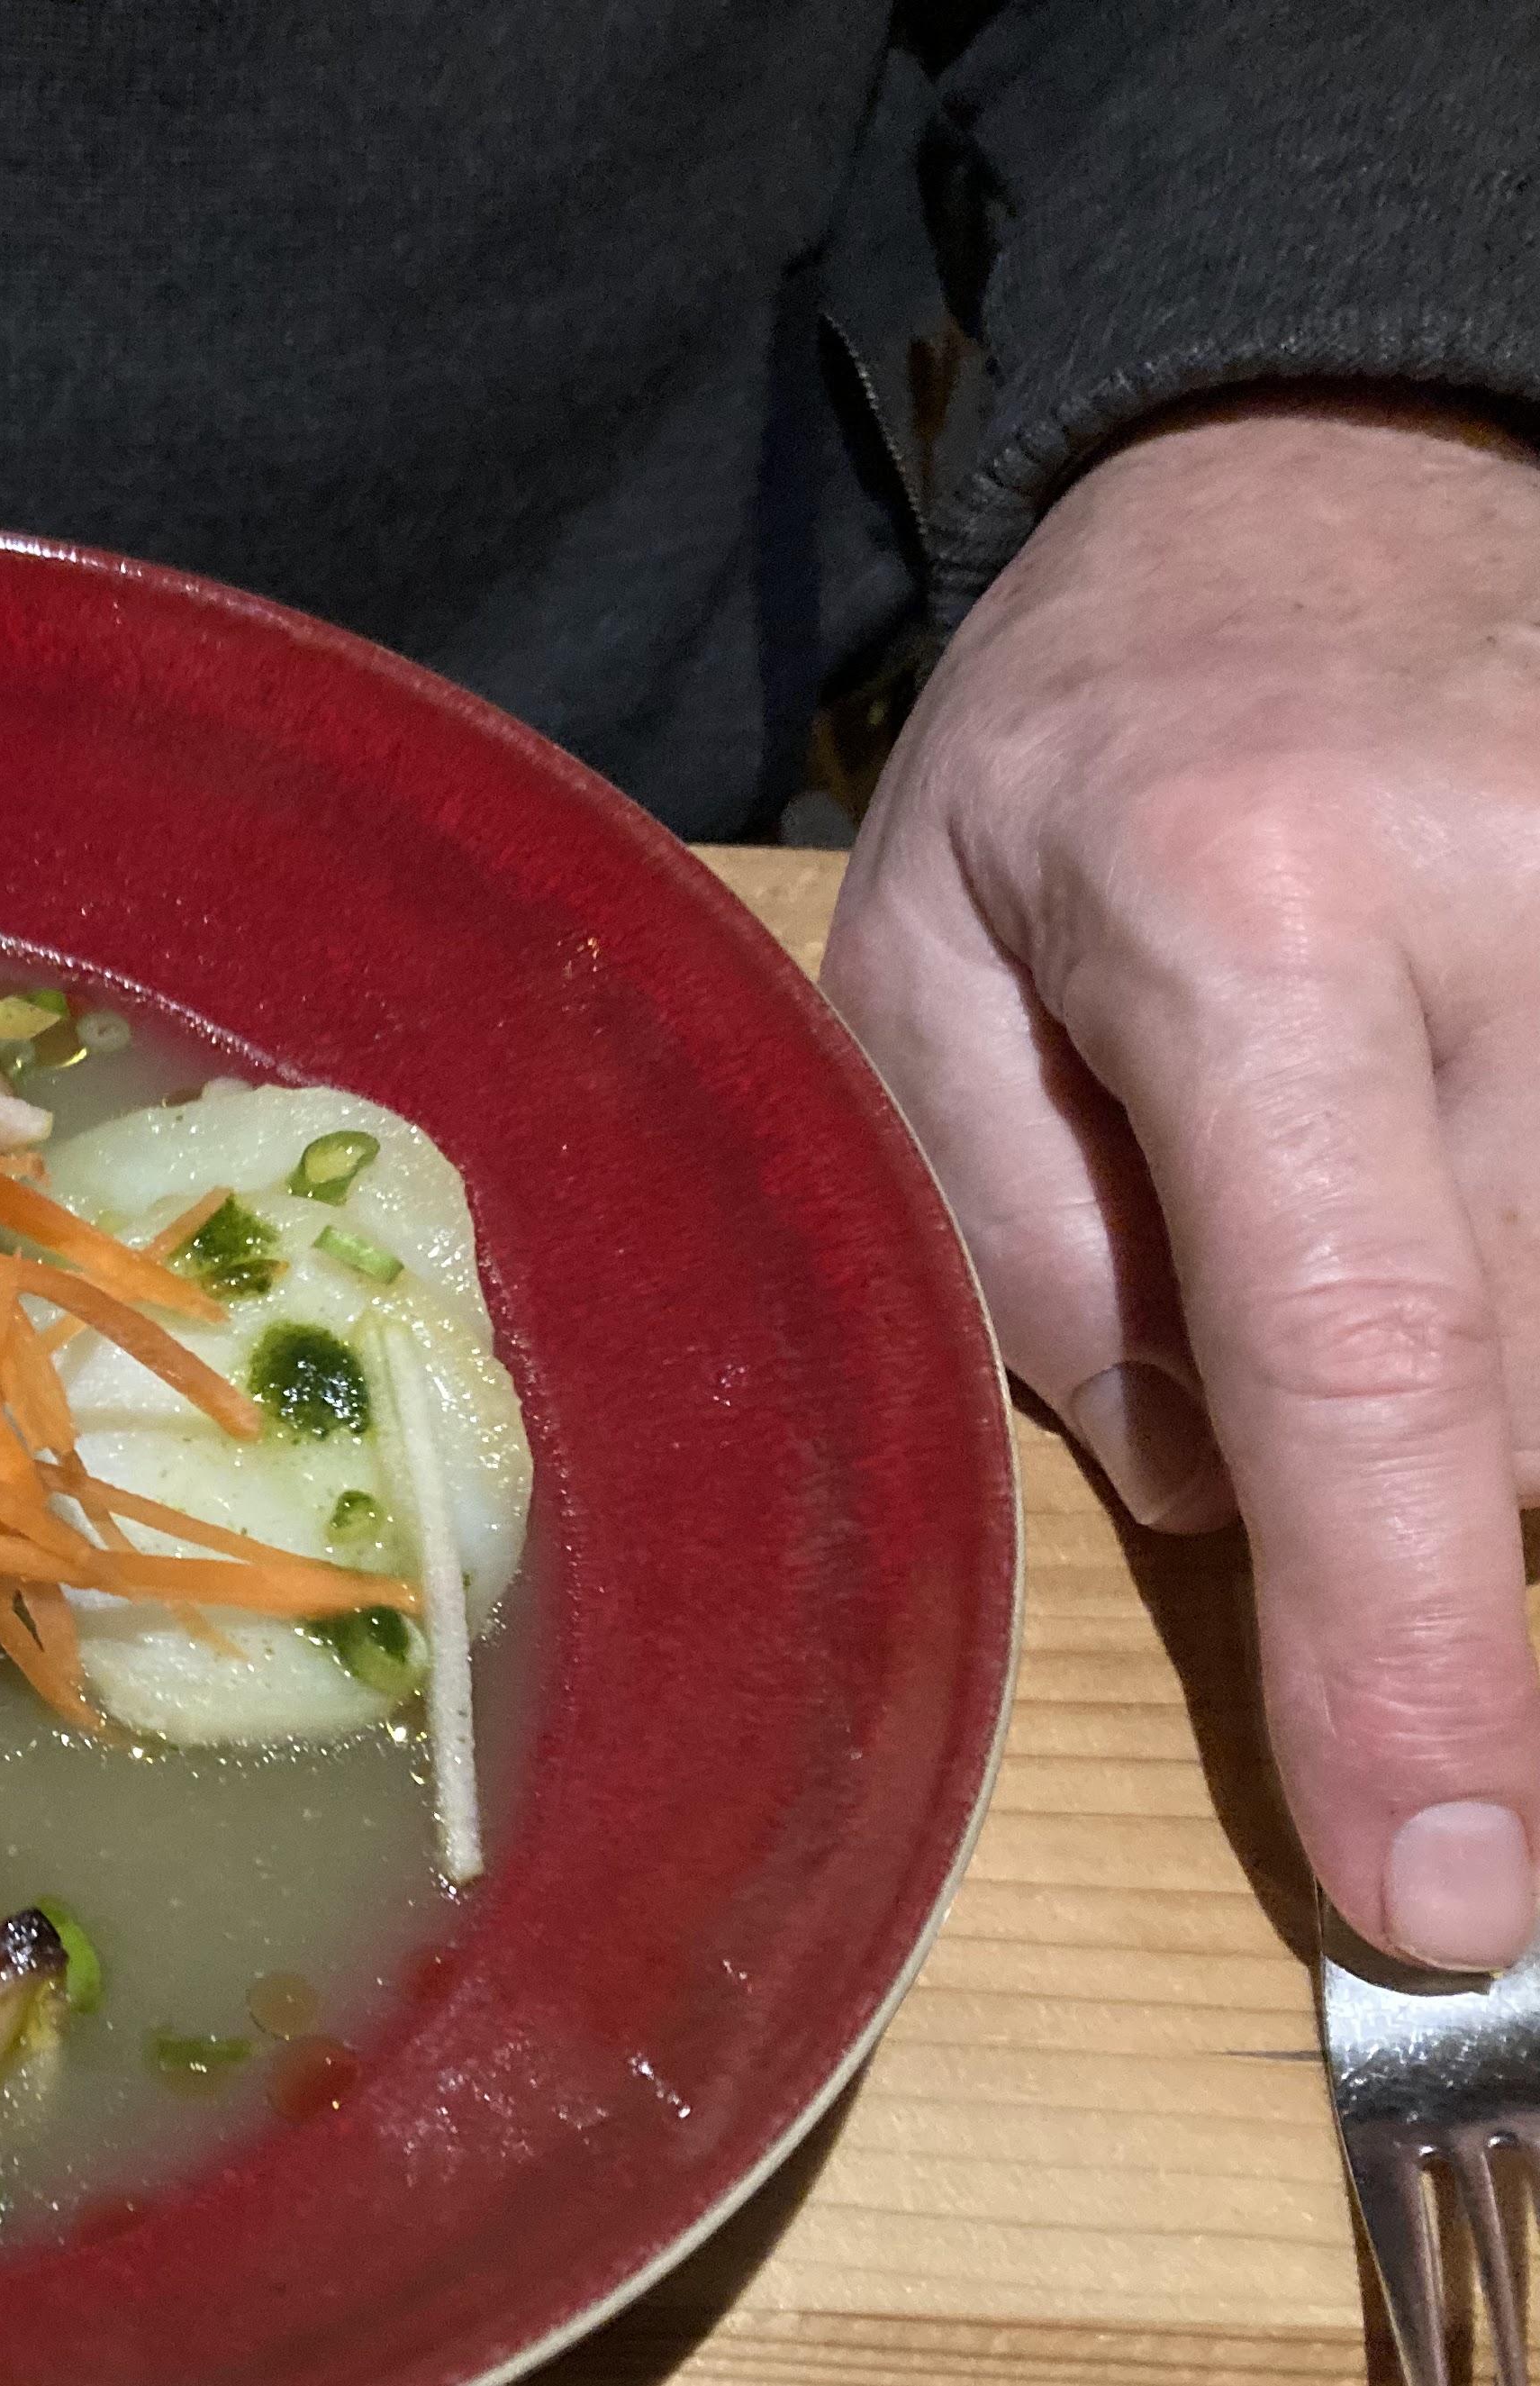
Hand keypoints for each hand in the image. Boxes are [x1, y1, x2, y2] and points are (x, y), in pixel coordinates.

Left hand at [825, 392, 1539, 1971]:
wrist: (1335, 478)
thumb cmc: (1081, 750)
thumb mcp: (924, 972)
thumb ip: (1042, 1256)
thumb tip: (1245, 1505)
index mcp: (1246, 915)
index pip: (1366, 1351)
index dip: (1413, 1652)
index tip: (1445, 1890)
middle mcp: (1535, 906)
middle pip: (1536, 1382)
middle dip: (1435, 1523)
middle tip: (1309, 1436)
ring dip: (1506, 1407)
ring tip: (1343, 1209)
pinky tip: (1458, 1242)